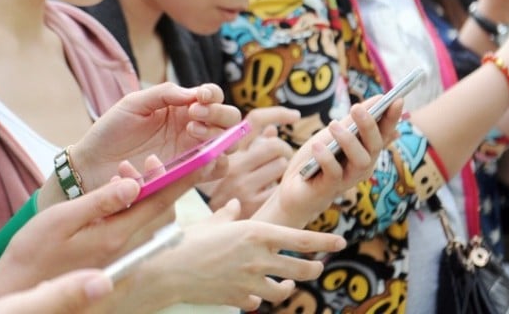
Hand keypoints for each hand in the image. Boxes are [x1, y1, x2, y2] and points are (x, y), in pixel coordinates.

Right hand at [0, 161, 213, 301]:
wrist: (20, 288)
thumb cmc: (34, 252)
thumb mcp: (63, 219)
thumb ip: (100, 201)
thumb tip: (133, 183)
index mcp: (116, 236)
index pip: (159, 203)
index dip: (182, 179)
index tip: (202, 160)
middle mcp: (126, 248)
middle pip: (160, 211)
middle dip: (163, 181)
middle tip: (150, 160)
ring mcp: (121, 256)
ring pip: (150, 220)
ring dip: (146, 194)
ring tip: (124, 172)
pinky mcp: (114, 259)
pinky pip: (137, 230)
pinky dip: (135, 209)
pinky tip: (116, 195)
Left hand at [69, 82, 240, 190]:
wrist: (92, 165)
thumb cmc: (110, 131)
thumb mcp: (135, 104)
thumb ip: (164, 94)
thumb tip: (194, 94)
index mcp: (181, 108)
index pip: (212, 97)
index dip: (212, 95)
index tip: (200, 98)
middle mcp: (191, 130)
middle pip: (228, 120)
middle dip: (219, 115)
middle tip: (194, 116)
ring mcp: (191, 154)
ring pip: (227, 146)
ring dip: (218, 137)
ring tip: (191, 132)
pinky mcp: (186, 176)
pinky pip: (213, 172)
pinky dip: (214, 164)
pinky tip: (196, 158)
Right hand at [131, 200, 347, 310]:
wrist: (168, 270)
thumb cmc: (188, 239)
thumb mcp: (212, 221)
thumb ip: (228, 215)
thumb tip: (233, 208)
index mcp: (258, 233)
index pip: (302, 239)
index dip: (325, 242)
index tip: (340, 242)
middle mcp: (260, 258)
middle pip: (302, 267)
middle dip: (314, 268)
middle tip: (318, 267)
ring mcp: (251, 281)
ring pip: (284, 289)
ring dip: (289, 285)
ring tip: (289, 282)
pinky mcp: (239, 298)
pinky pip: (256, 300)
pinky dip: (257, 297)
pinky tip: (254, 293)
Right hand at [200, 107, 298, 215]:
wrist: (206, 224)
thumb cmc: (221, 187)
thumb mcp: (229, 162)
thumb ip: (251, 145)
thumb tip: (274, 130)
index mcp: (227, 148)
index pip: (255, 121)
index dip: (278, 114)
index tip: (295, 115)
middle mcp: (234, 164)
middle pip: (275, 145)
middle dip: (284, 151)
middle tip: (283, 158)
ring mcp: (243, 184)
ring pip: (281, 165)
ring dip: (282, 170)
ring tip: (273, 176)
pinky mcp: (252, 203)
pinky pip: (278, 187)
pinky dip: (278, 188)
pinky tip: (270, 192)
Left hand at [255, 98, 401, 228]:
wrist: (294, 187)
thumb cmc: (318, 158)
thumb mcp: (334, 134)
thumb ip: (354, 120)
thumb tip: (379, 99)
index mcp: (366, 150)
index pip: (384, 133)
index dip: (392, 118)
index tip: (397, 100)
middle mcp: (363, 165)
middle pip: (375, 146)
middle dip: (368, 125)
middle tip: (356, 107)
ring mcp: (349, 178)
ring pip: (360, 160)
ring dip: (348, 140)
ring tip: (333, 124)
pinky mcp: (330, 188)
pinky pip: (334, 173)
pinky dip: (326, 158)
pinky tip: (317, 147)